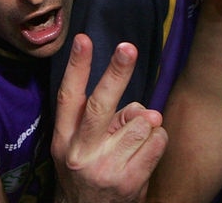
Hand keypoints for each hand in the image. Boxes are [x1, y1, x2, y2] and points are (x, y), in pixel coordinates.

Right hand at [52, 34, 167, 202]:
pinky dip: (158, 139)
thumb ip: (103, 121)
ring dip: (146, 122)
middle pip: (101, 105)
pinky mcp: (129, 182)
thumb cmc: (87, 172)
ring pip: (138, 123)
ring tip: (136, 137)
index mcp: (64, 139)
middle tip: (127, 48)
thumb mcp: (79, 147)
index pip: (68, 97)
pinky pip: (156, 142)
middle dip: (116, 73)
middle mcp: (80, 153)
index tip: (83, 39)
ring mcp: (105, 169)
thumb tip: (139, 108)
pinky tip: (147, 149)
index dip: (76, 67)